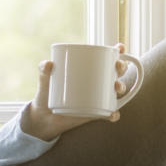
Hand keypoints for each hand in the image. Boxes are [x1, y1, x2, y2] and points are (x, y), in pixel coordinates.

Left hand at [19, 44, 134, 141]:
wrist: (44, 117)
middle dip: (121, 67)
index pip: (105, 58)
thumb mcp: (45, 81)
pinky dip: (113, 114)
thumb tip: (48, 64)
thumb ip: (43, 71)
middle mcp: (97, 82)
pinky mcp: (95, 113)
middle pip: (115, 71)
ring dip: (121, 87)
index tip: (120, 48)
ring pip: (115, 90)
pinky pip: (109, 113)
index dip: (117, 51)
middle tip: (117, 67)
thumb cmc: (47, 93)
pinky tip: (112, 114)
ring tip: (116, 88)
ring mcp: (98, 97)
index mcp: (88, 69)